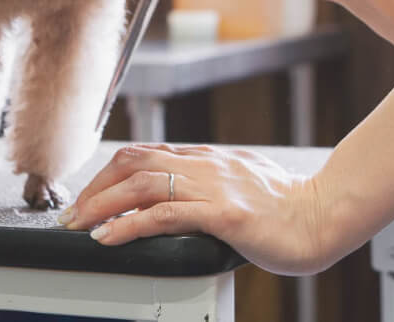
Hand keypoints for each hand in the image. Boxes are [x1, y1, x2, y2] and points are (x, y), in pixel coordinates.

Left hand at [61, 143, 334, 275]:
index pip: (143, 155)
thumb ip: (208, 185)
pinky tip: (111, 238)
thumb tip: (179, 196)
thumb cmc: (285, 209)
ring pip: (141, 185)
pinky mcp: (223, 213)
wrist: (321, 217)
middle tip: (72, 215)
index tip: (87, 197)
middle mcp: (203, 165)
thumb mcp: (238, 186)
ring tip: (81, 227)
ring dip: (102, 206)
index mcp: (205, 159)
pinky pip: (165, 214)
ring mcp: (212, 187)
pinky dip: (130, 225)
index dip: (107, 174)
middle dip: (95, 188)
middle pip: (133, 163)